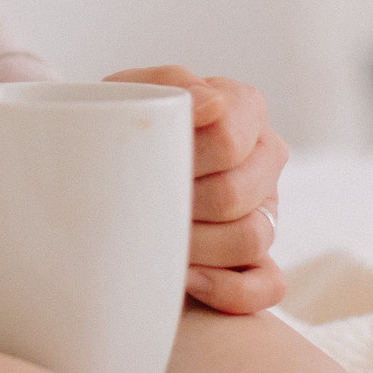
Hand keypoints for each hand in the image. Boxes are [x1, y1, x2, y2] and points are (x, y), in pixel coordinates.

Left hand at [106, 65, 288, 315]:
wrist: (105, 160)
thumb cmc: (125, 123)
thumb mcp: (136, 91)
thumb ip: (171, 83)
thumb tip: (209, 104)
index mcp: (245, 109)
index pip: (228, 140)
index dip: (183, 159)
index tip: (145, 163)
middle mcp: (266, 158)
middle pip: (235, 194)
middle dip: (181, 205)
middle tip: (139, 206)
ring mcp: (268, 209)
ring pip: (252, 239)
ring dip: (195, 246)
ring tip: (154, 239)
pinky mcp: (261, 258)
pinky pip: (267, 286)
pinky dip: (226, 289)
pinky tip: (184, 279)